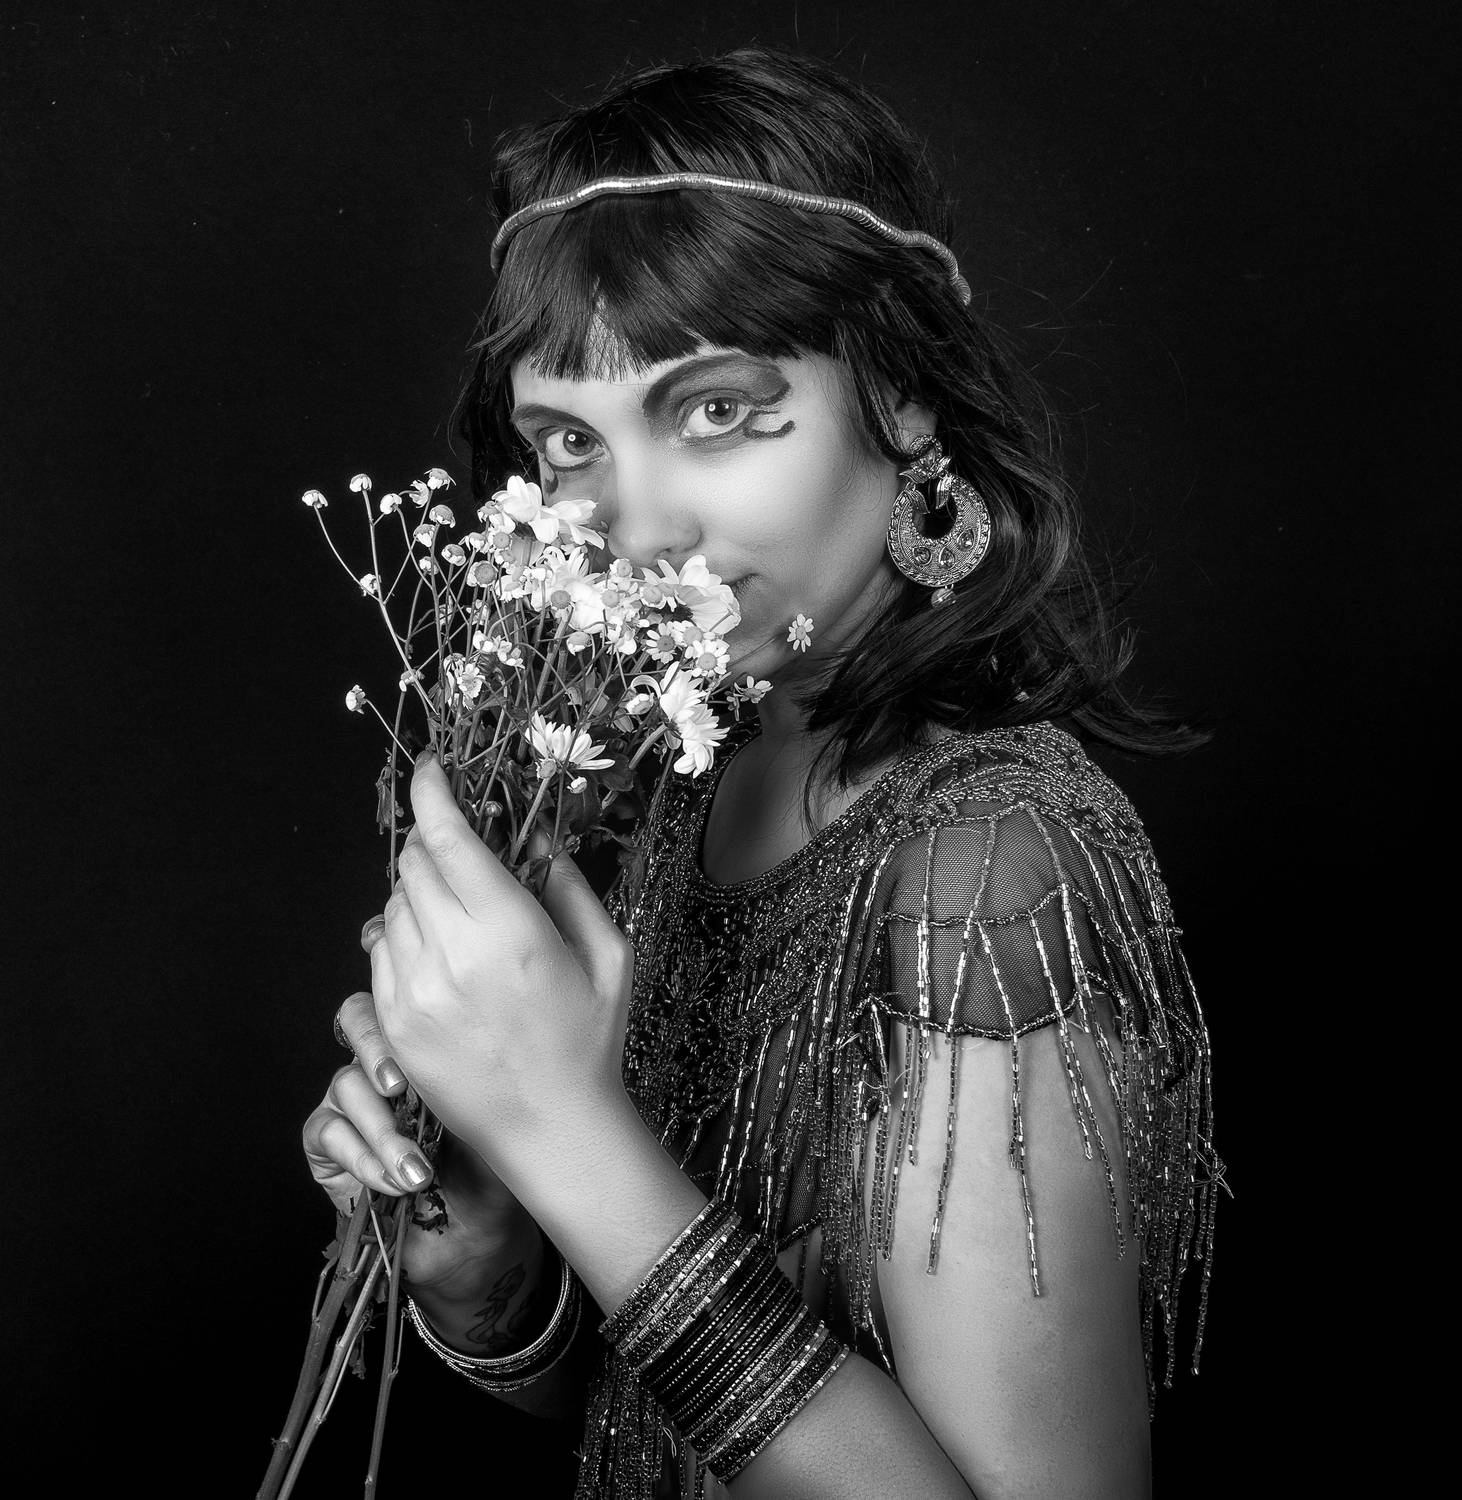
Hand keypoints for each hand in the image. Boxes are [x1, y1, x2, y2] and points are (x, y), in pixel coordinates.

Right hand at [302, 983, 532, 1298]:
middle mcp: (385, 1062)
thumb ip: (483, 1066)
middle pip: (358, 1019)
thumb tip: (483, 1024)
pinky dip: (362, 1159)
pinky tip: (395, 1183)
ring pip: (346, 1085)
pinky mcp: (328, 1145)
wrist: (478, 1236)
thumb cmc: (498, 1169)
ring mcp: (353, 1101)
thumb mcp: (503, 1111)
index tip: (425, 1022)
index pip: (402, 994)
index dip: (403, 999)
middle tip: (399, 1086)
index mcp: (428, 1043)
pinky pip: (328, 1132)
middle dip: (377, 1049)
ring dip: (383, 1131)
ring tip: (420, 1172)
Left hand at [366, 754, 634, 1170]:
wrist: (552, 1129)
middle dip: (436, 845)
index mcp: (509, 932)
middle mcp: (451, 955)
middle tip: (467, 854)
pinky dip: (405, 937)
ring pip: (392, 905)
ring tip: (462, 918)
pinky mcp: (392, 1023)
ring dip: (420, 893)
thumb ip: (570, 886)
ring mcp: (413, 992)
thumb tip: (537, 835)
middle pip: (413, 863)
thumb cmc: (591, 1039)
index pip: (447, 837)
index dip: (433, 792)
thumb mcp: (607, 953)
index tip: (433, 768)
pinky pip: (381, 952)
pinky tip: (443, 957)